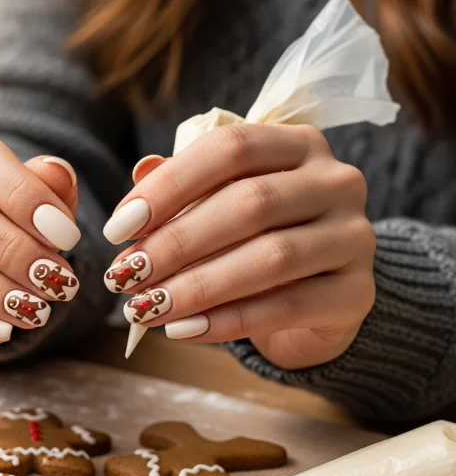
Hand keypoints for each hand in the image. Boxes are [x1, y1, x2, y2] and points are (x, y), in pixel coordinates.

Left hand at [103, 123, 375, 369]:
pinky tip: (183, 331)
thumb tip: (140, 175)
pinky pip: (287, 307)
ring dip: (197, 286)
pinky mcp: (357, 293)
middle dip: (176, 243)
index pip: (229, 149)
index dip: (168, 187)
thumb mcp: (220, 208)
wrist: (317, 301)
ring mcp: (354, 237)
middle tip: (124, 276)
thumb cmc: (256, 243)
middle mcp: (336, 181)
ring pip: (270, 257)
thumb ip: (186, 190)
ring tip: (144, 308)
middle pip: (250, 204)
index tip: (118, 228)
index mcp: (297, 144)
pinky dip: (227, 321)